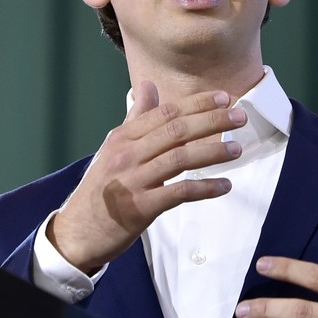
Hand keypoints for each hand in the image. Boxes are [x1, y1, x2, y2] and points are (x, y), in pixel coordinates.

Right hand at [48, 81, 246, 271]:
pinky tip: (224, 186)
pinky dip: (204, 188)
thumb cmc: (101, 187)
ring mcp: (133, 181)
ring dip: (212, 152)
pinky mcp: (140, 208)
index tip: (225, 98)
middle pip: (176, 130)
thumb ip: (136, 117)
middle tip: (240, 117)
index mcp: (123, 137)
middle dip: (211, 121)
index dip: (198, 103)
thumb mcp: (114, 147)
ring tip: (236, 149)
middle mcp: (127, 154)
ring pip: (180, 158)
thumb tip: (148, 85)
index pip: (166, 112)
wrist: (77, 232)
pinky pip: (178, 193)